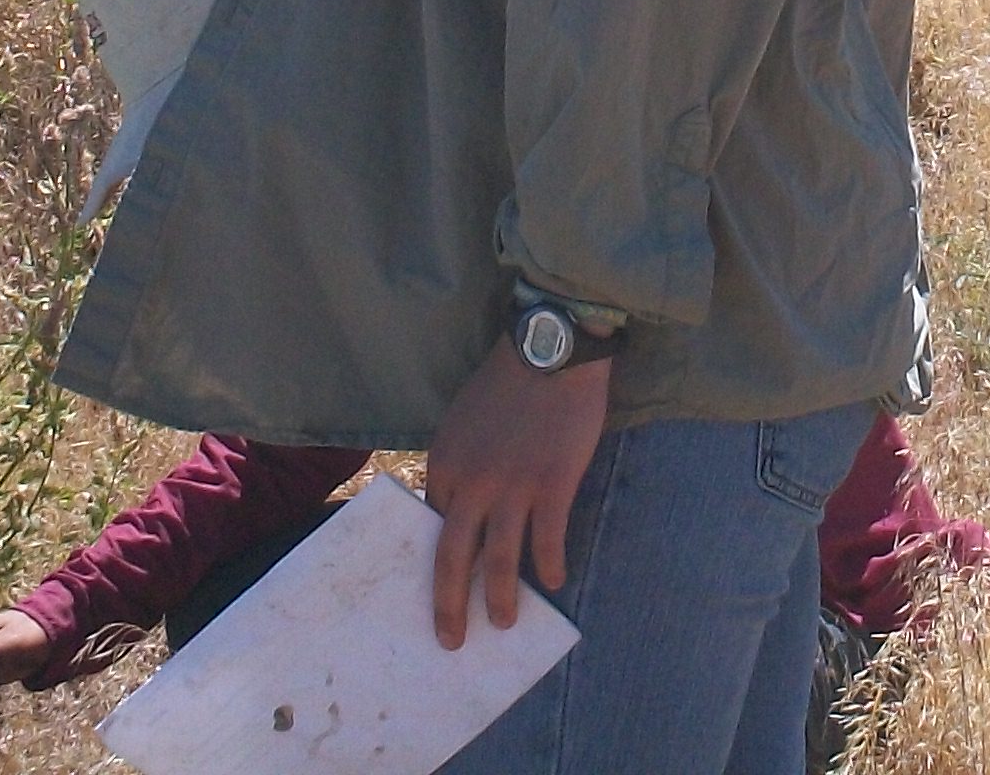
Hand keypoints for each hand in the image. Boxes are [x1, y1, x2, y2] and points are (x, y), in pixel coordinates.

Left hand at [423, 336, 609, 650]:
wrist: (550, 349)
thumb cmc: (506, 381)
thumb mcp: (462, 419)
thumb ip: (458, 462)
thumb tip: (460, 505)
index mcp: (444, 464)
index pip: (434, 525)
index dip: (441, 559)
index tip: (445, 586)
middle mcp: (472, 483)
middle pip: (454, 557)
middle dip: (449, 605)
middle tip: (451, 639)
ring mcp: (513, 487)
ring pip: (501, 560)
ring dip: (502, 598)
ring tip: (504, 623)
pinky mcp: (553, 485)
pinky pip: (549, 540)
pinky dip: (551, 565)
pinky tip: (555, 582)